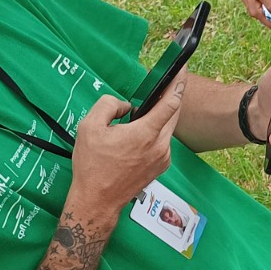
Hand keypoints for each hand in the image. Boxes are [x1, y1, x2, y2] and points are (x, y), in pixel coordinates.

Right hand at [67, 78, 184, 218]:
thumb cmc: (92, 166)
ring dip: (160, 116)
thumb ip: (108, 105)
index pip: (171, 102)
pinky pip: (162, 142)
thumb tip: (125, 105)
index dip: (178, 82)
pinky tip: (140, 132)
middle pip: (173, 114)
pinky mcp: (160, 167)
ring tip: (145, 109)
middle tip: (165, 82)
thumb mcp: (89, 127)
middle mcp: (160, 146)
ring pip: (167, 128)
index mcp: (146, 133)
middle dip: (171, 96)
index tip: (182, 68)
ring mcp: (163, 158)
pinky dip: (156, 132)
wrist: (97, 201)